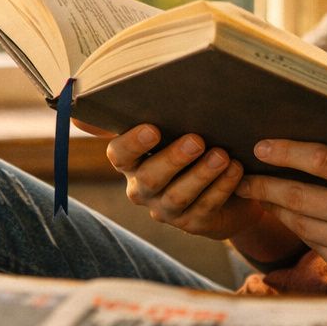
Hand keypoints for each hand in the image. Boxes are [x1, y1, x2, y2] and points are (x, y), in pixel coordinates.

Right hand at [105, 125, 266, 240]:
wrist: (226, 184)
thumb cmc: (193, 145)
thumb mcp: (173, 129)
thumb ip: (147, 112)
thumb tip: (90, 102)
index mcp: (131, 162)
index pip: (119, 154)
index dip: (133, 144)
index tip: (153, 129)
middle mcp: (142, 188)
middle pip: (150, 177)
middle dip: (173, 159)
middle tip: (197, 140)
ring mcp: (166, 210)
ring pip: (178, 195)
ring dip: (201, 175)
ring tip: (222, 156)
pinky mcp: (193, 223)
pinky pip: (205, 208)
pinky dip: (222, 188)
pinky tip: (236, 170)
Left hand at [235, 139, 326, 290]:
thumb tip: (316, 126)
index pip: (319, 160)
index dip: (284, 152)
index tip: (260, 146)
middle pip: (296, 196)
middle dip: (262, 184)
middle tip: (240, 175)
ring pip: (299, 222)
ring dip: (274, 207)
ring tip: (255, 192)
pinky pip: (313, 243)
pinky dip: (298, 227)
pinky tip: (286, 215)